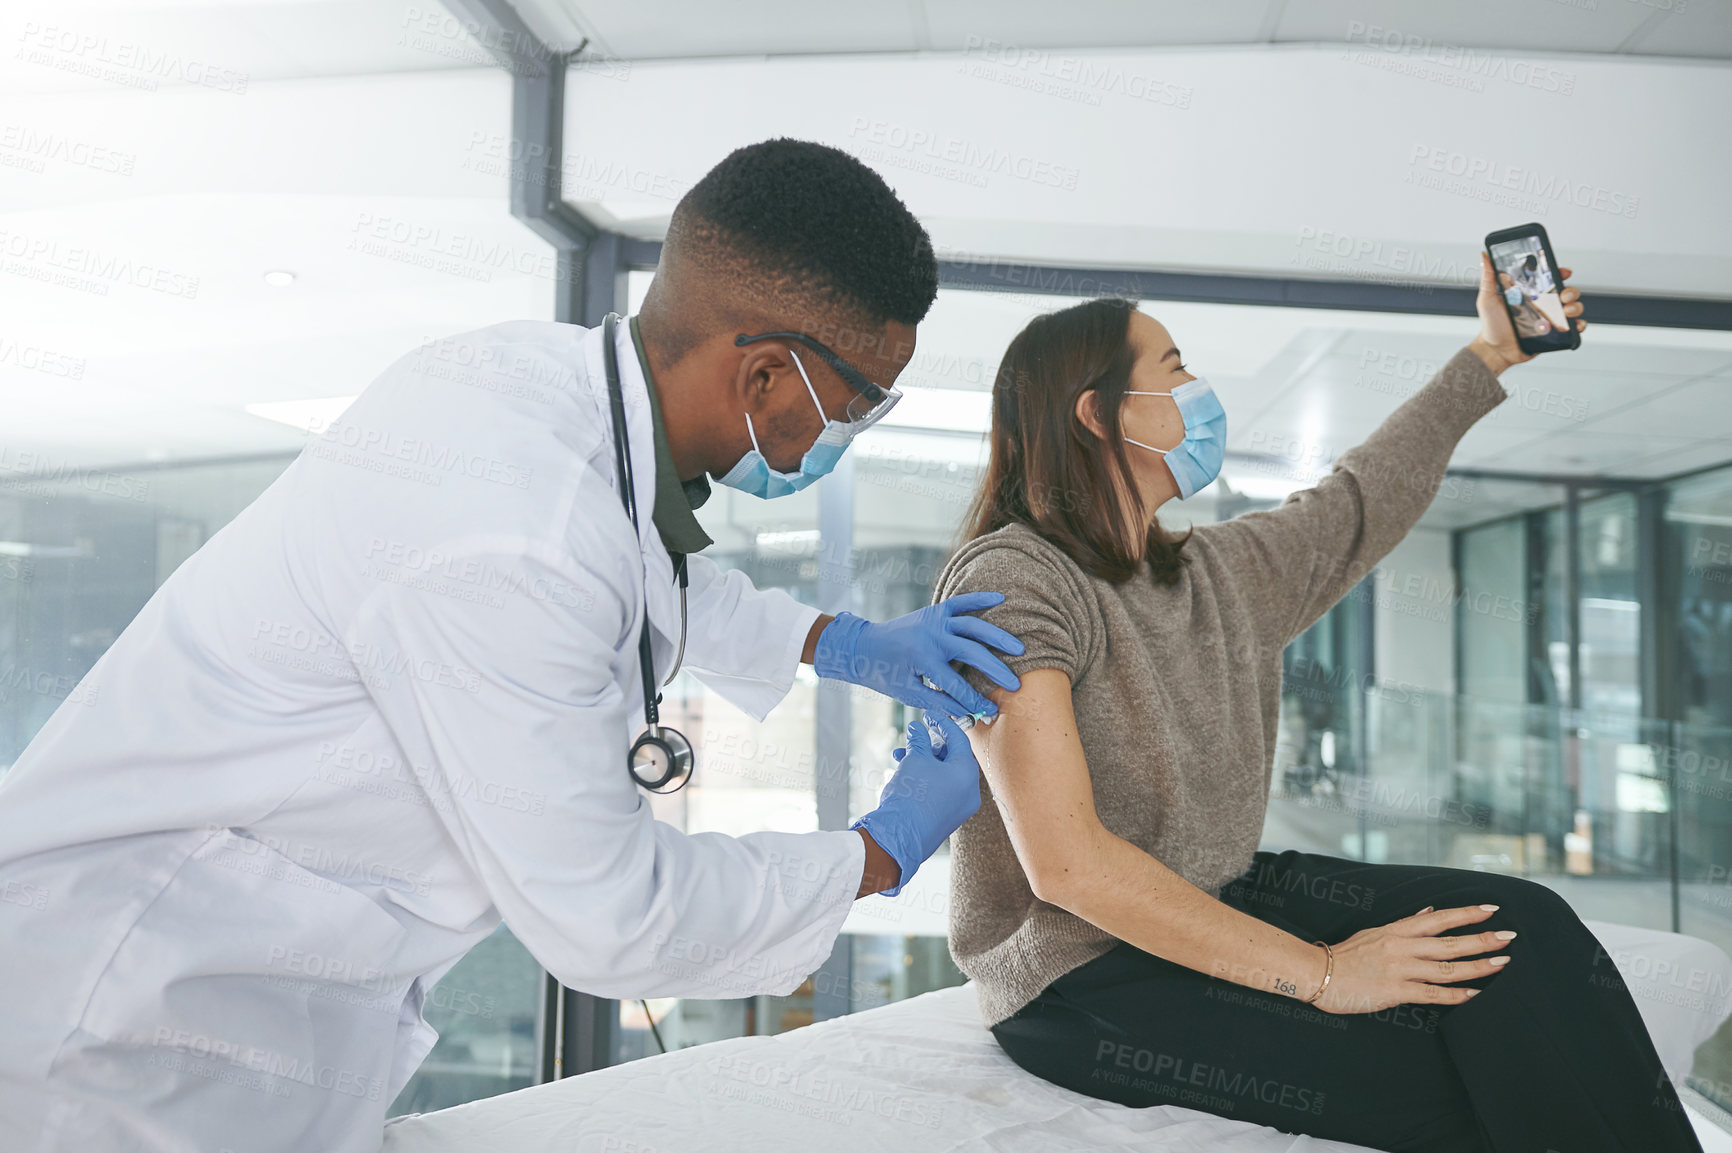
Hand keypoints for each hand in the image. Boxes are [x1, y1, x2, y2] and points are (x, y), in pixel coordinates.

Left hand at [813, 594, 1024, 717]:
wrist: (864, 645)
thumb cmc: (884, 673)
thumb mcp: (907, 693)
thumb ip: (938, 702)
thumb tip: (968, 714)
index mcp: (923, 658)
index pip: (957, 684)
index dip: (975, 700)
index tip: (991, 711)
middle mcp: (932, 636)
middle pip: (973, 652)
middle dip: (996, 670)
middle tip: (1015, 684)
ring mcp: (935, 620)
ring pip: (973, 626)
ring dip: (998, 636)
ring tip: (1019, 648)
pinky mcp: (935, 610)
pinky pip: (961, 602)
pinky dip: (980, 599)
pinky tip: (1001, 598)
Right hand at [849, 711, 980, 895]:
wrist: (898, 837)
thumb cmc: (910, 796)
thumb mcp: (914, 760)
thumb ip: (919, 741)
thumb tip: (918, 729)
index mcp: (967, 774)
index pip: (959, 740)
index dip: (942, 723)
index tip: (928, 715)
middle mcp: (969, 791)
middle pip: (953, 757)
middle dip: (931, 745)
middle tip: (916, 736)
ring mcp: (960, 807)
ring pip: (944, 774)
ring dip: (924, 761)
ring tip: (901, 755)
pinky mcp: (948, 817)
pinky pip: (941, 790)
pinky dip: (926, 778)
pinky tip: (905, 773)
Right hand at [1310, 904, 1514, 1014]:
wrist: (1316, 973)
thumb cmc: (1344, 955)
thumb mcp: (1374, 932)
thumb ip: (1404, 925)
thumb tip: (1429, 911)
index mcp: (1396, 930)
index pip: (1439, 918)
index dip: (1466, 913)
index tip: (1491, 909)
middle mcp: (1401, 946)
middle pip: (1450, 941)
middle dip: (1482, 939)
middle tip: (1510, 937)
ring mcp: (1399, 968)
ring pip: (1447, 967)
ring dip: (1478, 965)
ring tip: (1502, 962)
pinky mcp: (1394, 991)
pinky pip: (1432, 993)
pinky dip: (1456, 995)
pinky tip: (1474, 994)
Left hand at [1470, 252, 1586, 373]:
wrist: (1495, 350)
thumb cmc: (1491, 324)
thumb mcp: (1488, 299)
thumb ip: (1488, 278)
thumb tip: (1484, 256)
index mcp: (1530, 293)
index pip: (1550, 278)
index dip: (1560, 272)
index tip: (1563, 271)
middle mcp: (1543, 303)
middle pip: (1566, 291)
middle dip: (1571, 290)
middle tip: (1563, 295)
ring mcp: (1550, 317)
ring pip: (1573, 307)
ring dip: (1576, 306)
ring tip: (1567, 310)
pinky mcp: (1554, 333)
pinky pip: (1572, 327)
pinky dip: (1578, 324)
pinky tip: (1575, 324)